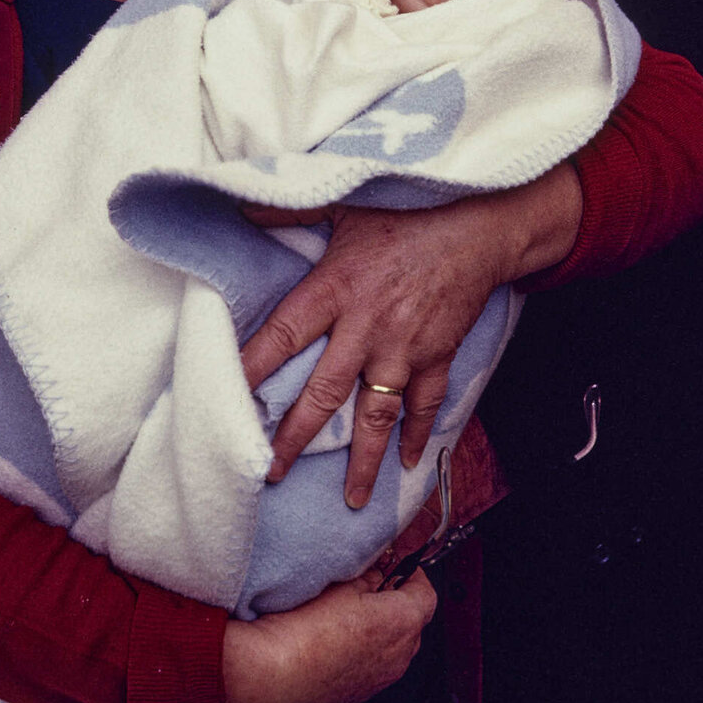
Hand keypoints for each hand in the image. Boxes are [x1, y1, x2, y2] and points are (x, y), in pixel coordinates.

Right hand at [222, 566, 435, 702]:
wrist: (273, 676)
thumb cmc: (306, 630)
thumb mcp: (341, 585)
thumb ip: (369, 576)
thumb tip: (378, 573)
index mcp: (402, 623)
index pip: (427, 594)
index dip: (413, 575)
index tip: (397, 564)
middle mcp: (400, 656)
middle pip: (413, 621)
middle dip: (398, 600)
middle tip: (371, 583)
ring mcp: (381, 680)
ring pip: (395, 646)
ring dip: (382, 628)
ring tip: (350, 612)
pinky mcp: (360, 694)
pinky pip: (375, 665)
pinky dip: (366, 650)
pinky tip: (337, 639)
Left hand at [240, 162, 581, 505]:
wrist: (479, 223)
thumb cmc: (406, 211)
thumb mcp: (344, 203)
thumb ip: (289, 210)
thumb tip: (239, 205)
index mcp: (335, 289)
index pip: (282, 337)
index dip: (252, 371)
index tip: (223, 403)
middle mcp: (366, 328)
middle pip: (323, 394)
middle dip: (294, 438)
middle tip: (269, 473)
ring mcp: (405, 348)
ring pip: (376, 415)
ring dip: (363, 460)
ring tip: (351, 499)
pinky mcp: (437, 355)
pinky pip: (424, 404)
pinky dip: (417, 435)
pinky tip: (407, 462)